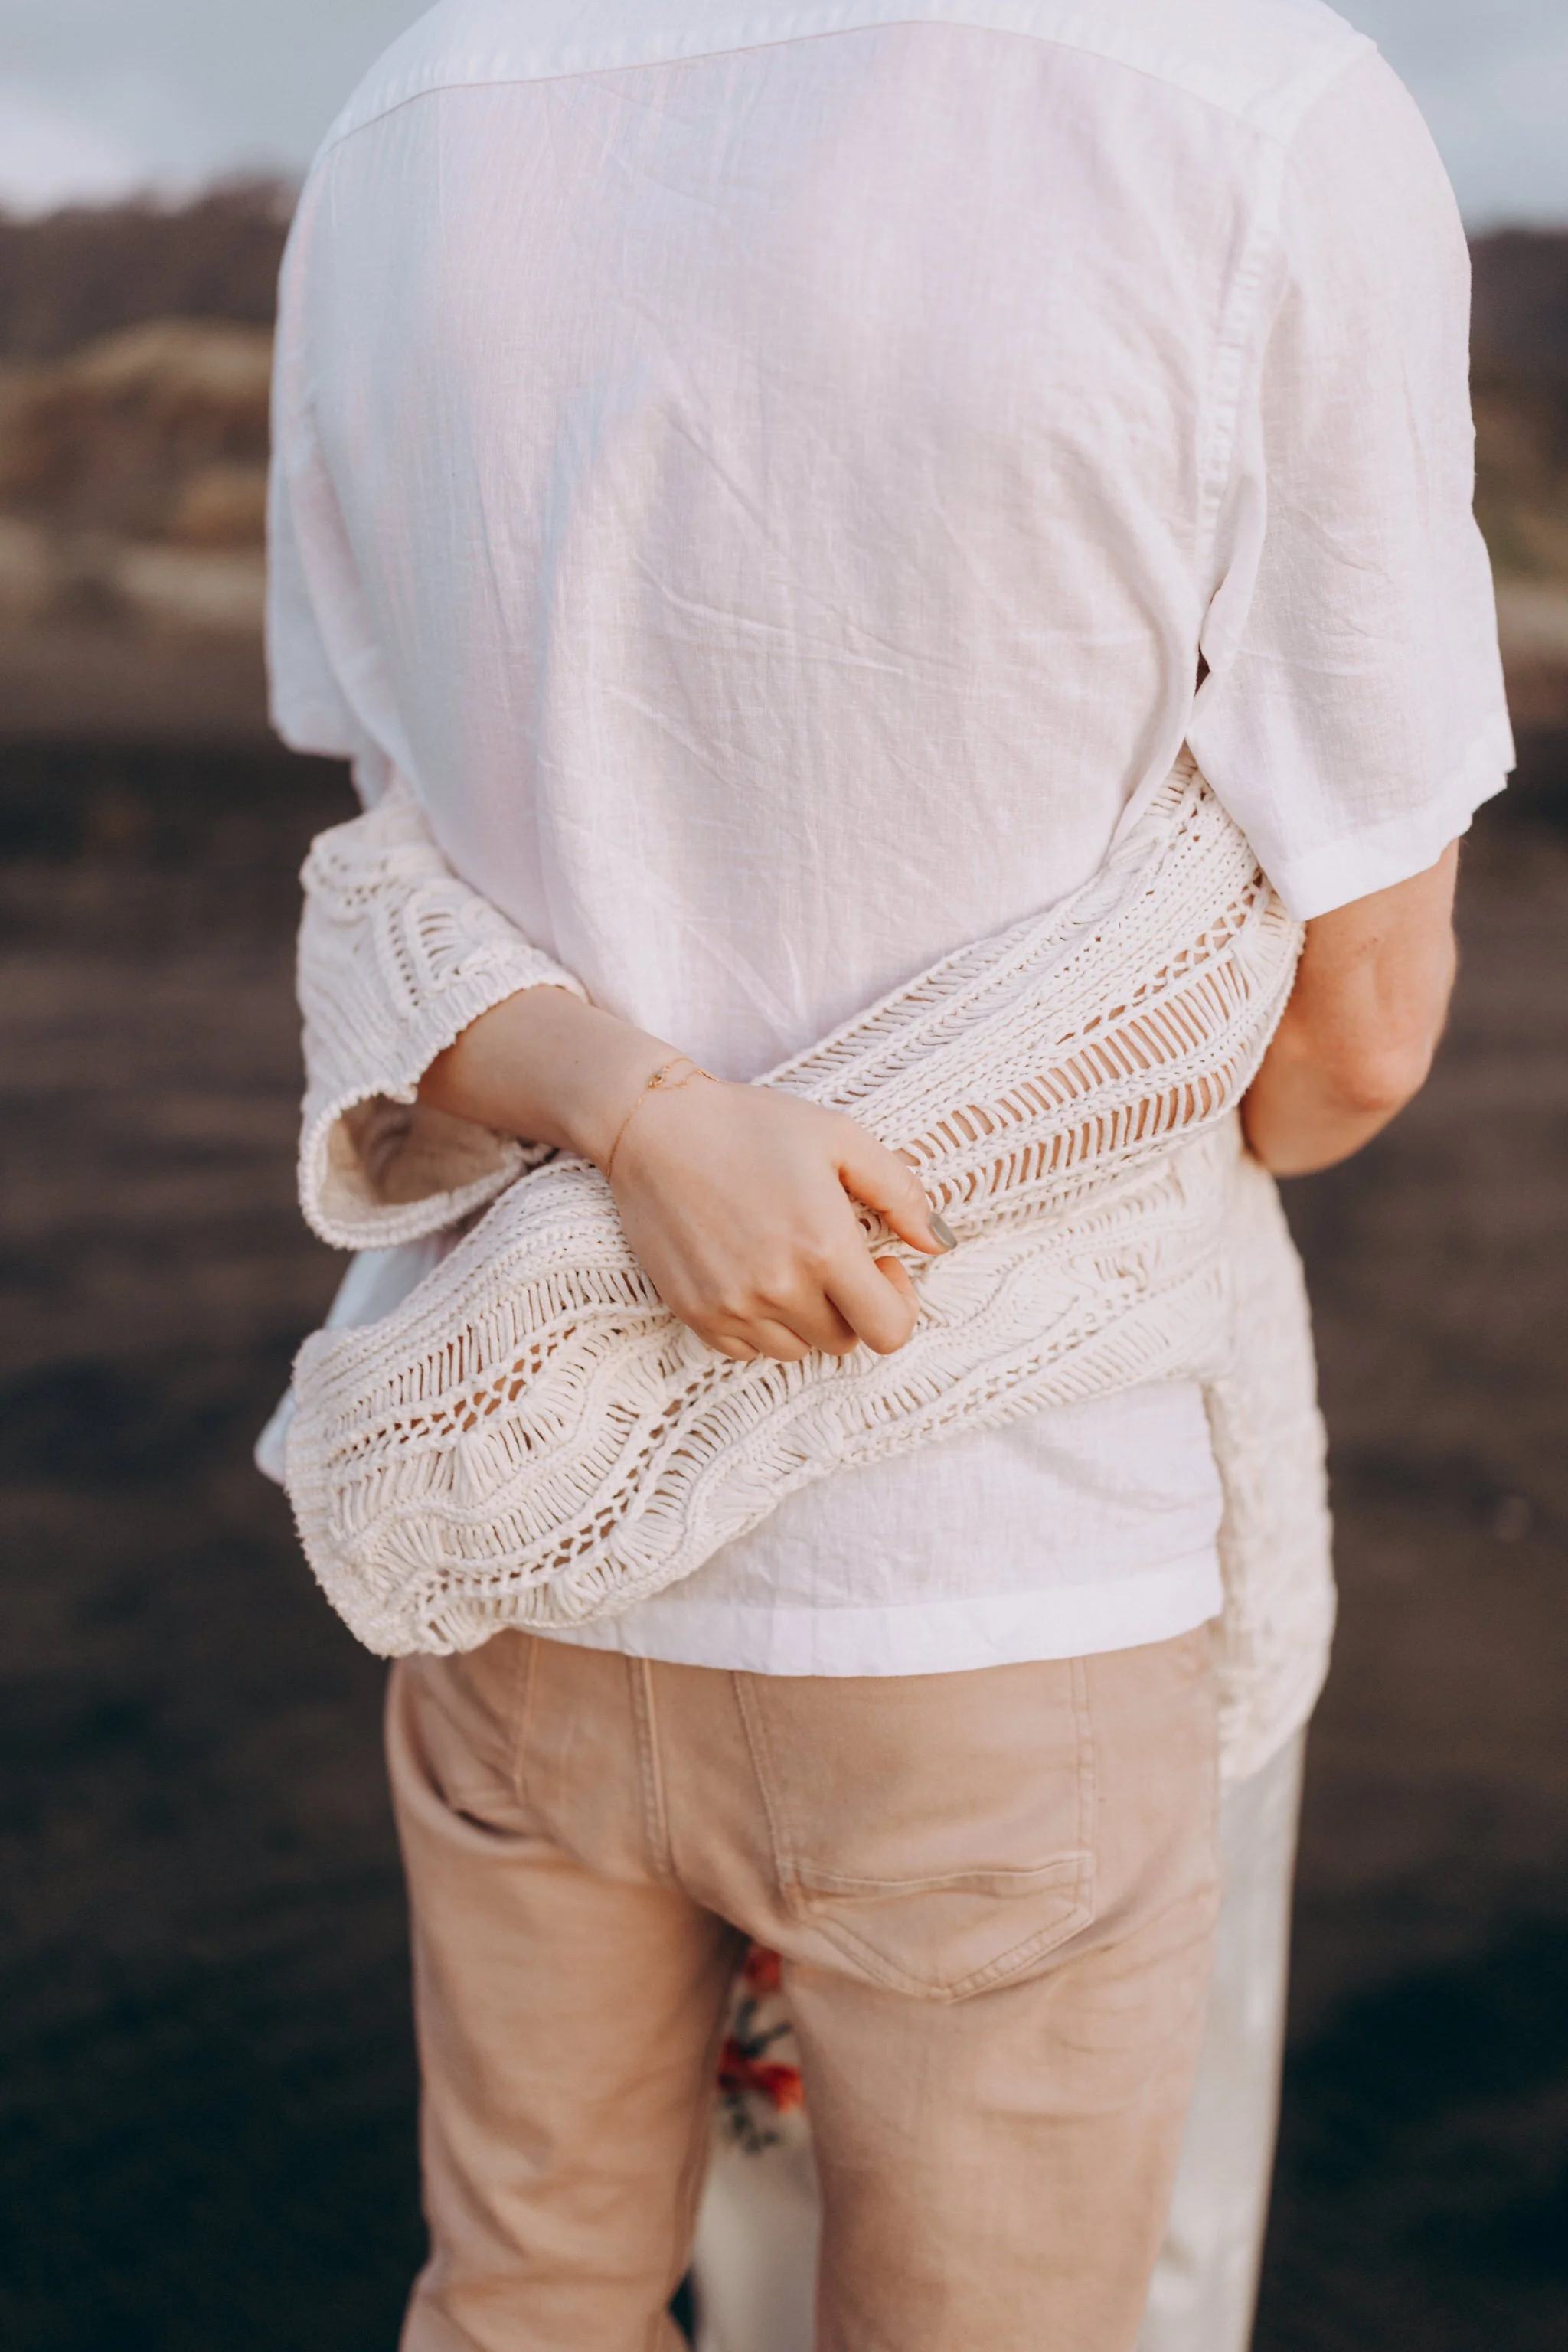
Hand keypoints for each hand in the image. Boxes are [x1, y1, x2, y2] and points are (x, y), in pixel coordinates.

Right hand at [419, 985, 951, 1360]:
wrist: (652, 1127)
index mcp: (823, 1246)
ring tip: (788, 1261)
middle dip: (851, 1306)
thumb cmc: (752, 1124)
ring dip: (806, 1317)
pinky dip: (761, 1325)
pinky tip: (752, 1273)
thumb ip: (902, 1193)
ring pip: (797, 1350)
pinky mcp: (695, 1314)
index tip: (880, 1264)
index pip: (889, 1332)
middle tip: (831, 1255)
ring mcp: (732, 1307)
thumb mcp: (841, 1138)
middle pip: (843, 1342)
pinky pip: (749, 1351)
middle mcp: (779, 1288)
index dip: (897, 1304)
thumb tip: (940, 1242)